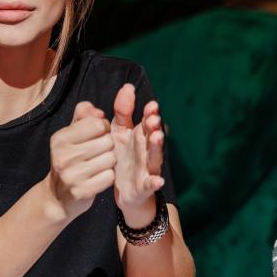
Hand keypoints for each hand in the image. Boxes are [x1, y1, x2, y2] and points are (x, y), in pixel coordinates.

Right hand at [47, 101, 115, 221]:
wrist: (57, 196)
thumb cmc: (69, 160)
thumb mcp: (70, 134)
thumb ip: (84, 115)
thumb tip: (99, 112)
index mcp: (60, 138)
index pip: (97, 124)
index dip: (103, 128)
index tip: (97, 136)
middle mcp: (63, 156)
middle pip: (107, 141)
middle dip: (108, 146)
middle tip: (97, 154)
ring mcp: (71, 175)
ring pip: (111, 158)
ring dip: (109, 162)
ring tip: (97, 166)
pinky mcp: (81, 192)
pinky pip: (109, 176)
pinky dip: (107, 177)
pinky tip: (97, 178)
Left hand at [111, 84, 164, 223]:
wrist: (122, 189)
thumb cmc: (122, 155)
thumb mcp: (119, 131)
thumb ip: (122, 111)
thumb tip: (128, 86)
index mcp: (140, 135)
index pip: (147, 121)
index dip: (150, 113)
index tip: (151, 105)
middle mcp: (146, 149)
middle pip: (153, 137)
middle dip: (154, 128)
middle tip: (153, 119)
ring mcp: (147, 167)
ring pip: (155, 157)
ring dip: (157, 147)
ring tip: (157, 137)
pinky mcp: (144, 186)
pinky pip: (150, 184)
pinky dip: (155, 182)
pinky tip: (158, 180)